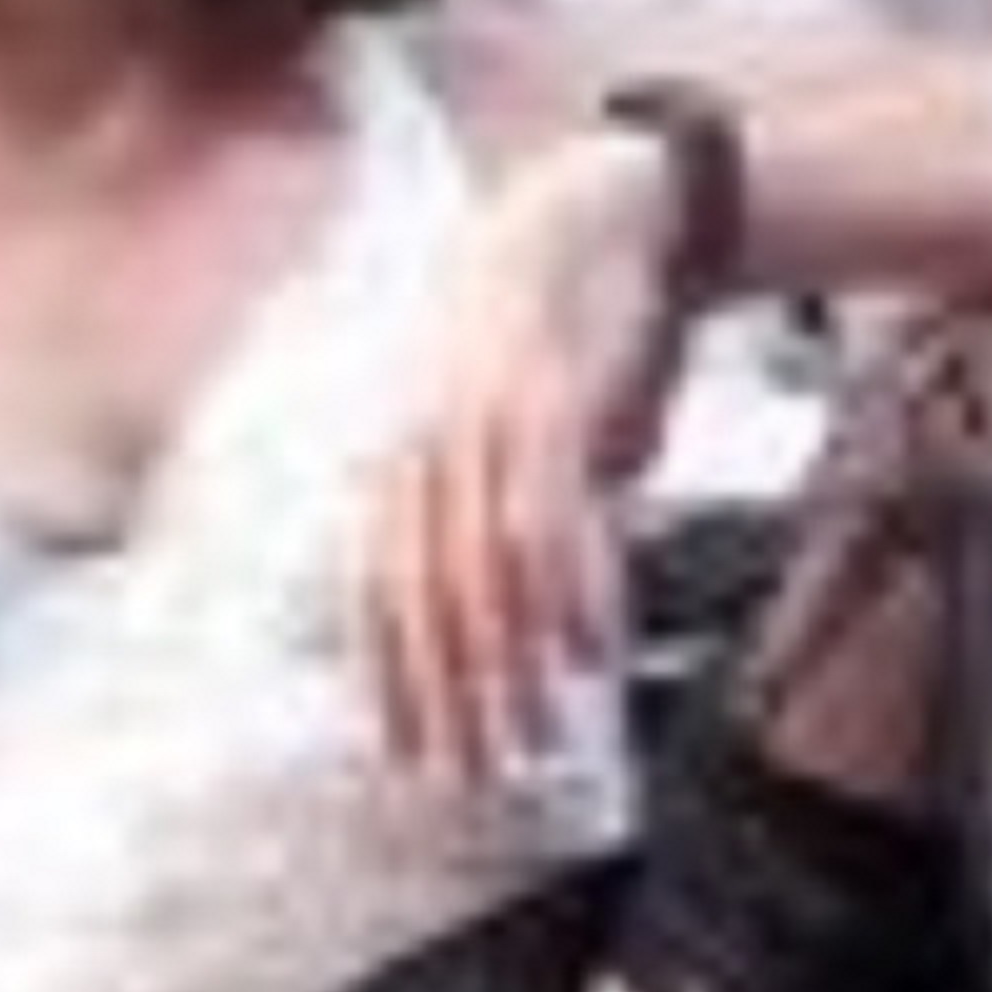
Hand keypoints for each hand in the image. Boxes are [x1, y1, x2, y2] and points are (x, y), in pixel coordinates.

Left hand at [361, 126, 687, 779]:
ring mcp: (480, 419)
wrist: (617, 214)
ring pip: (479, 573)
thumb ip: (510, 509)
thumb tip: (530, 611)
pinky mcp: (548, 401)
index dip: (387, 674)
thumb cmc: (573, 330)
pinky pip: (549, 518)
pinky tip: (585, 651)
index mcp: (402, 444)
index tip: (402, 751)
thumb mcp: (522, 424)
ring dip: (506, 668)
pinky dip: (567, 592)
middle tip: (464, 777)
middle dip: (441, 698)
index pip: (375, 583)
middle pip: (419, 594)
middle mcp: (424, 436)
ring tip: (530, 739)